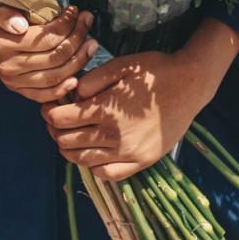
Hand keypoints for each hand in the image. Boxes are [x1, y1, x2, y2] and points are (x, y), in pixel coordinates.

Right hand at [0, 0, 96, 102]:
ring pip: (55, 77)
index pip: (46, 39)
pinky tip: (77, 77)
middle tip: (88, 21)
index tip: (75, 10)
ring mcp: (14, 82)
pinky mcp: (18, 90)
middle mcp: (9, 68)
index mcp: (4, 46)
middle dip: (77, 38)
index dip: (66, 25)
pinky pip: (45, 95)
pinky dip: (63, 88)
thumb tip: (20, 24)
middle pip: (54, 57)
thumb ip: (4, 13)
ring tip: (91, 43)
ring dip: (78, 61)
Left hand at [41, 48, 210, 180]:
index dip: (49, 113)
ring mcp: (129, 153)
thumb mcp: (119, 64)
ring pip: (84, 161)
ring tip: (68, 137)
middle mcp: (114, 136)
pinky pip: (109, 174)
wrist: (189, 85)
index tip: (49, 106)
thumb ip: (91, 79)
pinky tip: (91, 155)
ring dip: (69, 150)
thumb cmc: (153, 70)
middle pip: (68, 142)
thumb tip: (73, 93)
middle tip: (56, 119)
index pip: (61, 120)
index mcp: (105, 110)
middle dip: (55, 131)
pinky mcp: (142, 161)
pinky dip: (93, 168)